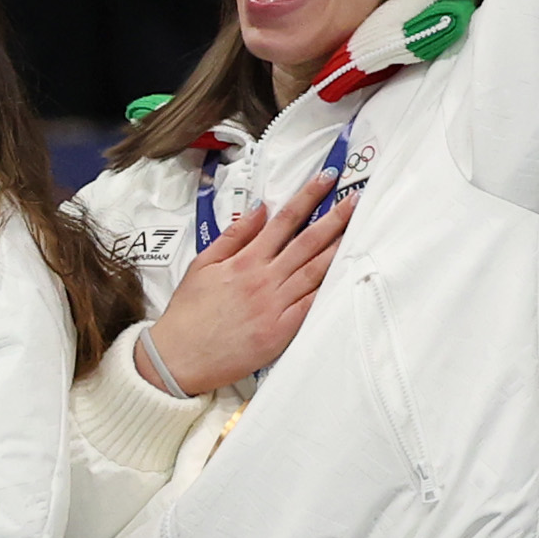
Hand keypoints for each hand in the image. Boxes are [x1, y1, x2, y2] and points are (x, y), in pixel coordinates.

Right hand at [148, 170, 350, 391]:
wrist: (178, 358)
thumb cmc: (188, 313)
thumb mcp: (202, 265)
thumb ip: (233, 236)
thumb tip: (260, 209)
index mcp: (245, 261)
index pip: (283, 221)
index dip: (308, 197)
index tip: (327, 179)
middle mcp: (264, 279)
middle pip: (307, 242)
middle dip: (335, 218)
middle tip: (357, 200)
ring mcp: (275, 305)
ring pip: (316, 271)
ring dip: (339, 248)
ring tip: (360, 230)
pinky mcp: (281, 331)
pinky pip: (311, 305)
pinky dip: (330, 289)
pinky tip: (346, 275)